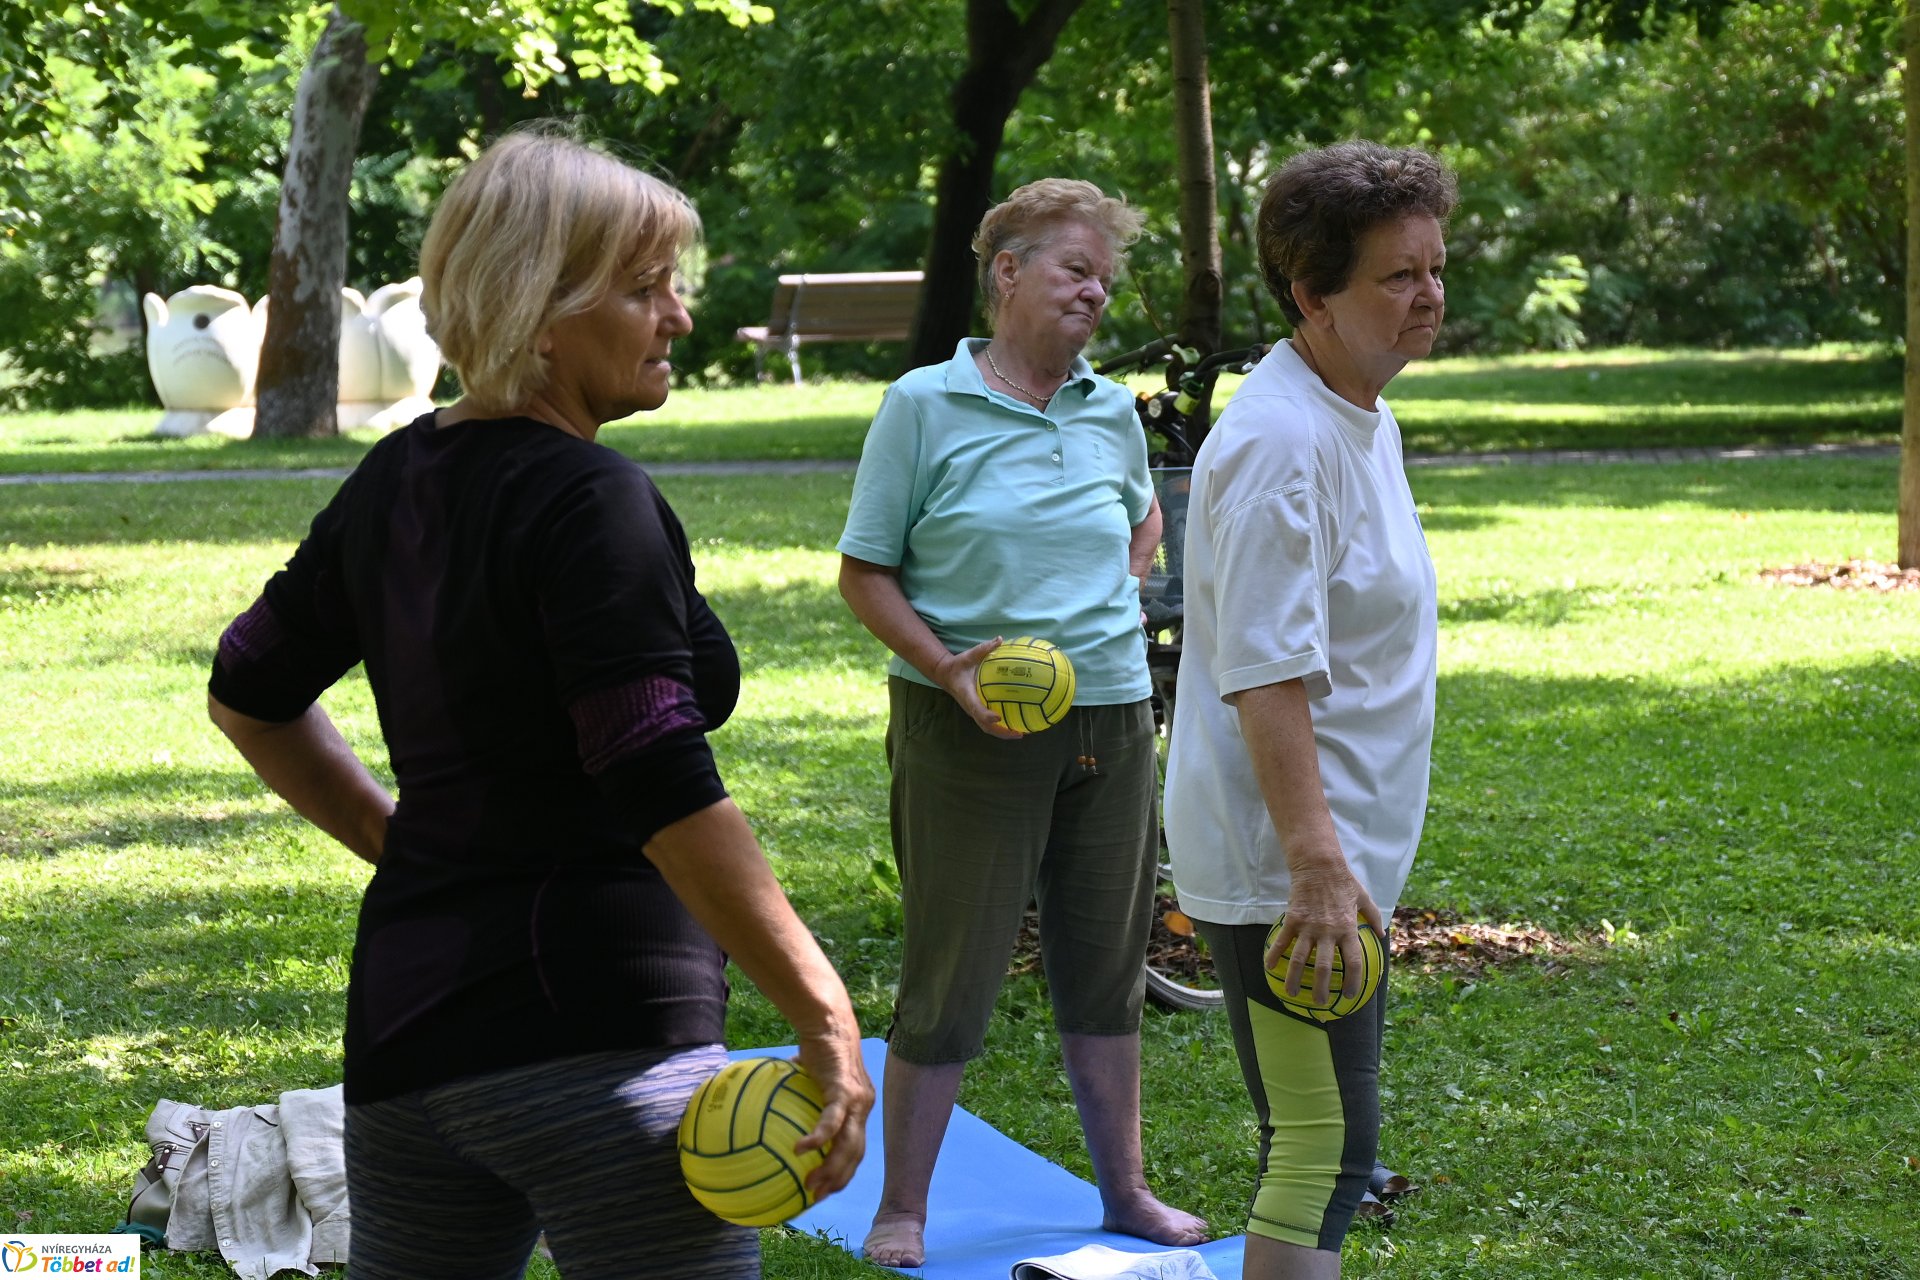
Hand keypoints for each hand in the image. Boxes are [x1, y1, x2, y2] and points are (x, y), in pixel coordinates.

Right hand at [792, 1023, 874, 1200]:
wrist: (829, 1021)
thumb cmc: (819, 1045)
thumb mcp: (812, 1076)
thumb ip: (802, 1094)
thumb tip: (776, 1103)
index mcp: (858, 1107)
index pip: (856, 1148)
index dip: (843, 1171)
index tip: (824, 1188)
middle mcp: (863, 1108)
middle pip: (855, 1155)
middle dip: (837, 1180)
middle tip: (815, 1197)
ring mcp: (857, 1101)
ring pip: (848, 1145)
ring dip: (831, 1168)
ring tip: (810, 1184)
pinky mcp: (845, 1091)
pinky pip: (832, 1121)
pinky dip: (819, 1138)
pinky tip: (802, 1149)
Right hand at [933, 637, 1022, 738]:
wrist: (945, 674)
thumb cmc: (958, 666)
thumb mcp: (969, 655)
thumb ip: (983, 649)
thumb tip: (999, 639)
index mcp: (967, 694)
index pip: (975, 708)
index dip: (985, 715)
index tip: (997, 717)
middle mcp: (970, 706)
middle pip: (984, 725)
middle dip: (1000, 732)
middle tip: (1018, 733)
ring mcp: (973, 711)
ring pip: (987, 728)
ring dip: (1002, 733)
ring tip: (1020, 733)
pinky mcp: (977, 711)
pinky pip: (989, 723)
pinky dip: (1001, 728)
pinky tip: (1015, 725)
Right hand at [1264, 858, 1383, 1007]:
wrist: (1319, 865)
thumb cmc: (1343, 881)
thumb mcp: (1364, 897)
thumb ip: (1373, 917)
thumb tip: (1382, 933)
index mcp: (1347, 929)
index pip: (1353, 961)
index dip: (1352, 981)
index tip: (1349, 994)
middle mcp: (1328, 932)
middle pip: (1324, 967)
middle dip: (1321, 989)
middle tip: (1319, 1003)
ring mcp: (1309, 927)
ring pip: (1299, 959)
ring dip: (1294, 979)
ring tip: (1292, 994)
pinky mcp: (1293, 920)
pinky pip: (1282, 941)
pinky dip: (1274, 955)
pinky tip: (1269, 967)